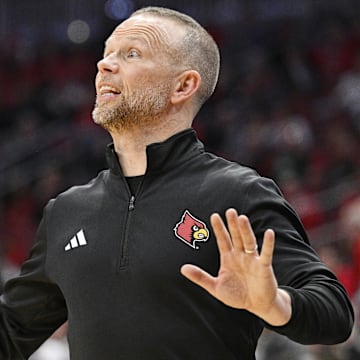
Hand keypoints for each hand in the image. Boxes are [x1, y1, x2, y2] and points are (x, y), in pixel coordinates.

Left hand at [181, 208, 290, 325]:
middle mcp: (240, 255)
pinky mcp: (263, 267)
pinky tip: (269, 233)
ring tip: (242, 218)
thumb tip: (182, 269)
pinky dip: (268, 244)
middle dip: (232, 225)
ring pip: (248, 242)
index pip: (223, 240)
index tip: (214, 216)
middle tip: (230, 211)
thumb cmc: (236, 295)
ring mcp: (252, 260)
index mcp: (228, 258)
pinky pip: (266, 254)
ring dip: (245, 230)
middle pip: (236, 237)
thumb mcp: (215, 287)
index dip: (219, 228)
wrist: (256, 306)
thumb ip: (200, 277)